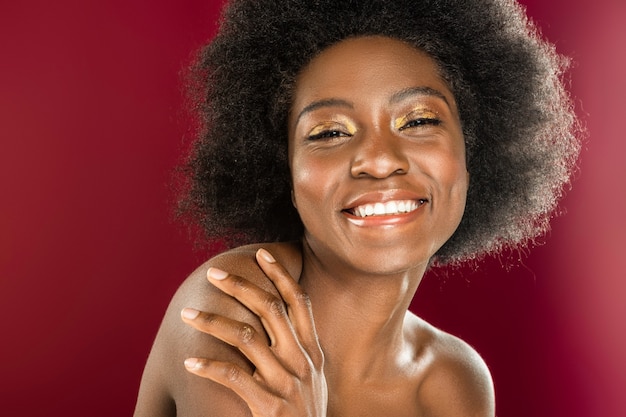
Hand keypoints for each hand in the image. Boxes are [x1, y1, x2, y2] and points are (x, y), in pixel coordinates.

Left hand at [181, 248, 327, 416]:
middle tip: (213, 275)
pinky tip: (190, 363)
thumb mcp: (313, 381)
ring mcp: (287, 384)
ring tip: (187, 315)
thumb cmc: (305, 416)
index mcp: (313, 353)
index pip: (299, 302)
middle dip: (241, 286)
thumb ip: (300, 353)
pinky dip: (209, 367)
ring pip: (246, 337)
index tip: (263, 253)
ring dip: (212, 322)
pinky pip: (234, 377)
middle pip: (270, 309)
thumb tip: (276, 324)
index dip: (281, 275)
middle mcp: (302, 362)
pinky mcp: (269, 407)